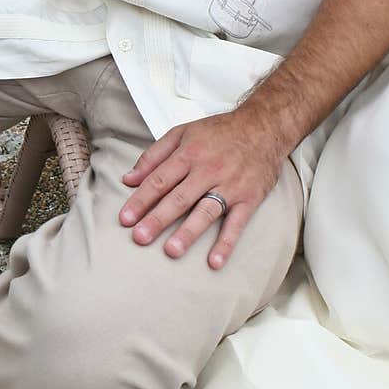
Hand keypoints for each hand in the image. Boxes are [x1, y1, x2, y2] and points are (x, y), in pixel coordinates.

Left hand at [119, 109, 284, 268]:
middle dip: (158, 218)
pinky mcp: (249, 198)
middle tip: (140, 238)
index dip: (141, 200)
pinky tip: (215, 261)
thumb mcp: (182, 133)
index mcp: (189, 154)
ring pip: (206, 211)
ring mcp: (229, 185)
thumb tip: (129, 179)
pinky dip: (227, 243)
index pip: (160, 180)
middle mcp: (208, 170)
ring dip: (189, 232)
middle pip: (179, 198)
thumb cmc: (219, 132)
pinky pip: (237, 223)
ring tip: (172, 250)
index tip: (125, 218)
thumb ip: (153, 156)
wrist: (263, 127)